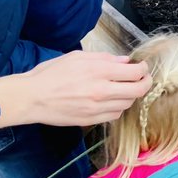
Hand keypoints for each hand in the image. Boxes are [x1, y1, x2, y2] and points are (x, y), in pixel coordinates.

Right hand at [0, 51, 150, 128]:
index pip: (135, 73)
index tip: (143, 67)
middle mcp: (102, 91)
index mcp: (99, 71)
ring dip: (131, 96)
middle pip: (138, 91)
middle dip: (145, 83)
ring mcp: (97, 108)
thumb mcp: (77, 56)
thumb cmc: (51, 73)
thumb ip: (104, 58)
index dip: (144, 70)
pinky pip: (114, 115)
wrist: (31, 97)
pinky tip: (112, 101)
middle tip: (143, 79)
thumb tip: (124, 61)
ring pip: (127, 104)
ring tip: (125, 89)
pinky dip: (118, 108)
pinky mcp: (91, 120)